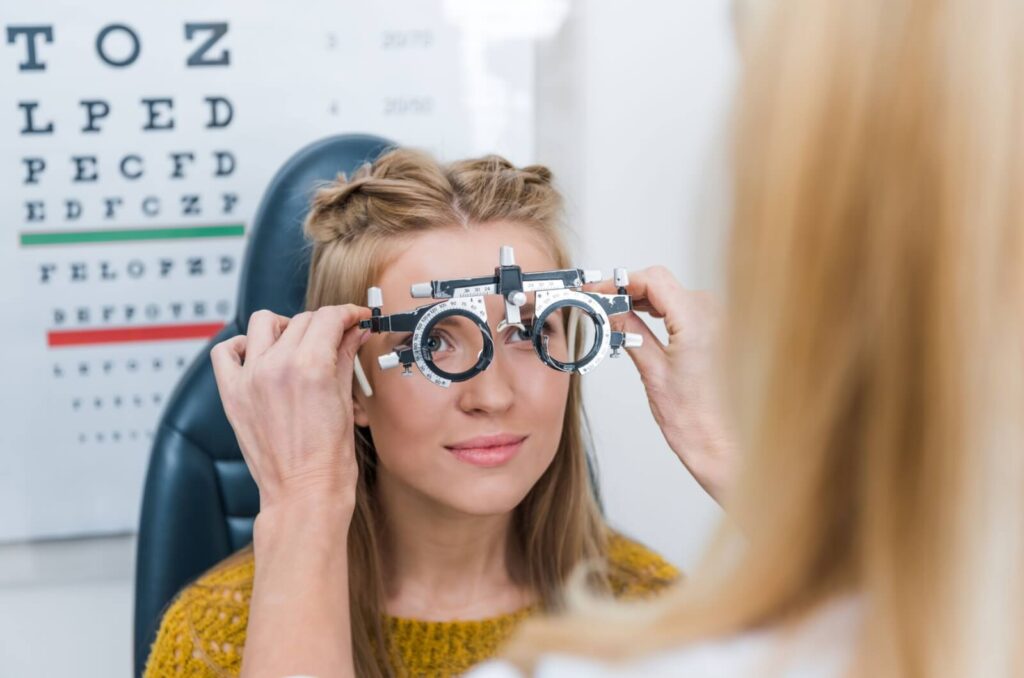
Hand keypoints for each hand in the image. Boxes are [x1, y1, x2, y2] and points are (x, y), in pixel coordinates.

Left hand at [210, 305, 371, 514]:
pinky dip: (242, 346)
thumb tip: (354, 334)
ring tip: (299, 344)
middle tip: (339, 336)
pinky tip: (260, 355)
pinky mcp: (233, 394)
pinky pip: (227, 352)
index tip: (357, 318)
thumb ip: (345, 358)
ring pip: (265, 322)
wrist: (303, 494)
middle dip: (326, 324)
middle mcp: (276, 366)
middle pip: (303, 319)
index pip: (329, 318)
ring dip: (286, 327)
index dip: (349, 313)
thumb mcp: (344, 401)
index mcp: (310, 367)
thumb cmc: (329, 461)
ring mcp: (250, 378)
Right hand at [586, 267, 735, 503]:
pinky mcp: (721, 330)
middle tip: (598, 303)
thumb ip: (629, 331)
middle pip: (662, 284)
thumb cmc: (695, 418)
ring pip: (673, 294)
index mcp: (698, 319)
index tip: (598, 290)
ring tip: (615, 314)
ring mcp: (721, 320)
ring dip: (643, 300)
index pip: (652, 279)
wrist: (722, 443)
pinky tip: (641, 320)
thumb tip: (608, 310)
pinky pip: (685, 307)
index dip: (620, 281)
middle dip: (628, 291)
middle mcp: (715, 313)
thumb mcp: (652, 370)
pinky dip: (661, 310)